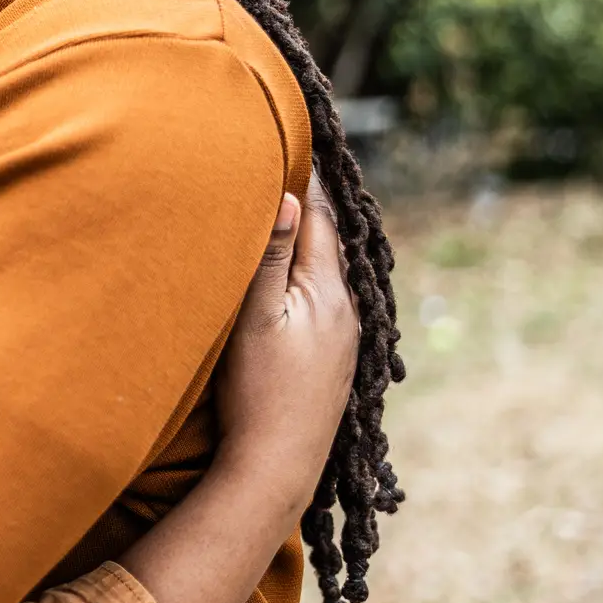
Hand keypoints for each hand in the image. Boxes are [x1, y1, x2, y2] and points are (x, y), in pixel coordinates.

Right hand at [214, 170, 357, 510]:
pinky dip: (307, 273)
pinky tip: (295, 276)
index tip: (289, 134)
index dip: (301, 175)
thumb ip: (271, 257)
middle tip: (290, 157)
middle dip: (308, 202)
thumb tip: (288, 195)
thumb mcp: (256, 319)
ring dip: (309, 239)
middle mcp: (346, 312)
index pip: (316, 215)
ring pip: (325, 271)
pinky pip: (321, 299)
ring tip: (293, 205)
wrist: (276, 469)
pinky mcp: (329, 362)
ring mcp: (341, 340)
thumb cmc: (257, 393)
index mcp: (329, 292)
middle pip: (327, 240)